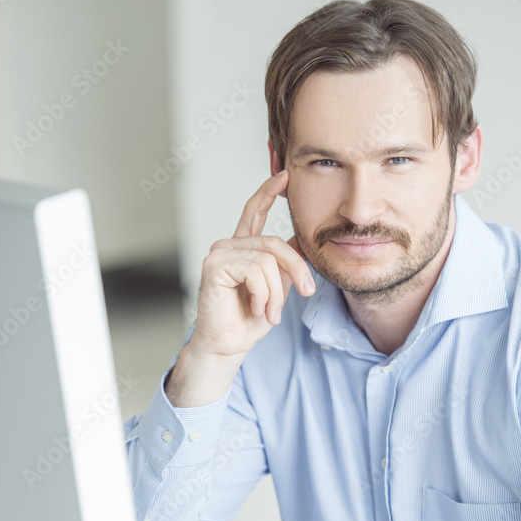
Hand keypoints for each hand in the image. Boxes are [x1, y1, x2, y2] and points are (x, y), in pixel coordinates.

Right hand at [189, 169, 315, 359]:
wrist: (228, 345)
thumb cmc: (248, 321)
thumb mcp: (277, 289)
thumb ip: (285, 265)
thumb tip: (302, 241)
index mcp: (243, 249)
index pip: (254, 212)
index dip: (268, 192)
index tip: (285, 175)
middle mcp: (229, 246)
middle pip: (274, 243)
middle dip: (297, 269)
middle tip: (307, 292)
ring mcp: (219, 254)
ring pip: (267, 260)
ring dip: (276, 292)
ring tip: (269, 312)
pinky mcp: (213, 266)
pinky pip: (254, 270)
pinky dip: (262, 294)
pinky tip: (255, 308)